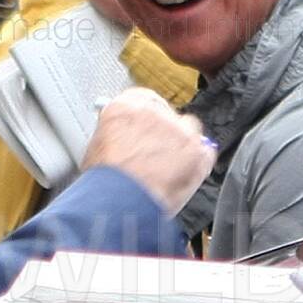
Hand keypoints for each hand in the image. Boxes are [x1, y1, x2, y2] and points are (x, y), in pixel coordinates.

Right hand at [80, 89, 215, 212]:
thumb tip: (123, 138)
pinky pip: (205, 153)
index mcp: (125, 107)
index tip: (148, 128)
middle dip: (165, 134)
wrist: (119, 202)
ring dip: (183, 147)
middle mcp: (154, 112)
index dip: (148, 119)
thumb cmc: (104, 183)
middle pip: (168, 115)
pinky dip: (198, 165)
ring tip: (168, 172)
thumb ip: (117, 134)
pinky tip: (182, 179)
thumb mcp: (97, 148)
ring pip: (189, 131)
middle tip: (157, 156)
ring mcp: (178, 130)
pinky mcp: (196, 150)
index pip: (143, 100)